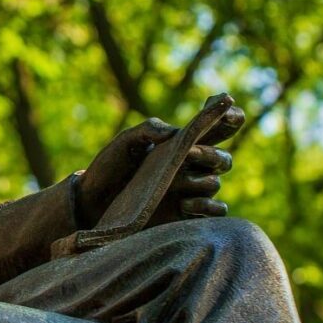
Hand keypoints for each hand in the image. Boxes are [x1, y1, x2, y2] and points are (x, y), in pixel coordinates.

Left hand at [76, 112, 240, 226]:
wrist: (93, 202)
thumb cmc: (110, 167)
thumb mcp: (125, 142)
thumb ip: (148, 129)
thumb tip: (174, 131)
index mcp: (182, 144)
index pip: (216, 129)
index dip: (230, 117)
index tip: (227, 105)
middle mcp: (192, 168)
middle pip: (222, 160)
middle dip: (210, 154)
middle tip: (189, 153)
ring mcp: (191, 192)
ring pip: (215, 183)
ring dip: (199, 181)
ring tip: (172, 182)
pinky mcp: (187, 216)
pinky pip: (215, 211)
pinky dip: (206, 206)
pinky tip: (185, 204)